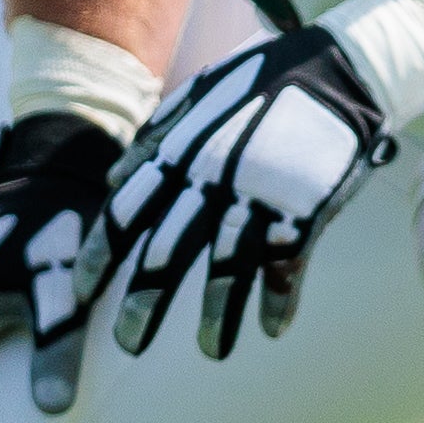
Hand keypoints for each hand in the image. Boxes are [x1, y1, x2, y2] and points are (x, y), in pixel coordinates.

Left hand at [73, 26, 394, 360]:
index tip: (83, 292)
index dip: (100, 256)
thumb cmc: (263, 85)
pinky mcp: (306, 208)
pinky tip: (271, 329)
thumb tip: (112, 183)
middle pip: (166, 252)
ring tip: (211, 351)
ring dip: (217, 317)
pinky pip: (287, 266)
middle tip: (129, 342)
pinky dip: (278, 300)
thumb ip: (155, 139)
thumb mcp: (199, 97)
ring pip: (227, 269)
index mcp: (180, 150)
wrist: (341, 71)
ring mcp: (261, 194)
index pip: (124, 212)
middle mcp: (212, 176)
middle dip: (144, 303)